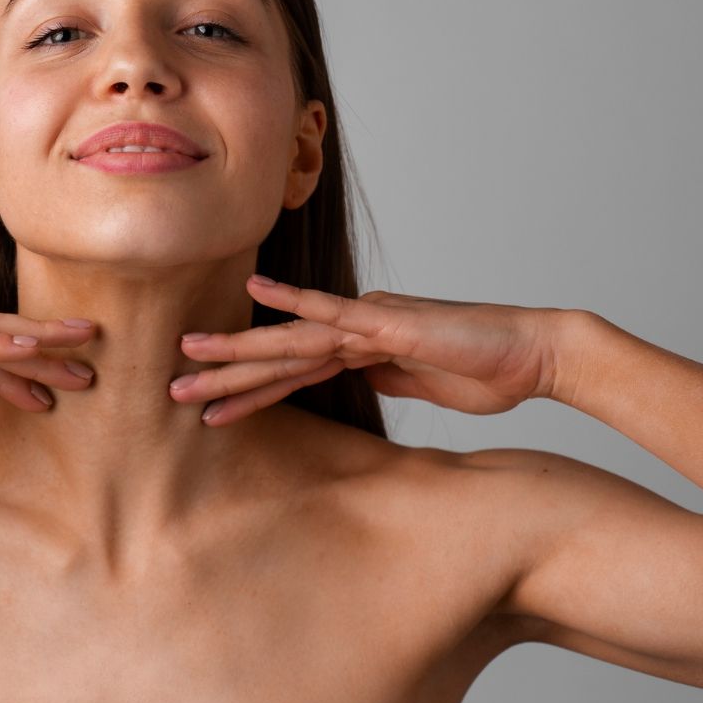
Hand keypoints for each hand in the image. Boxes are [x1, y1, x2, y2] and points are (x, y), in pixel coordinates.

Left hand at [170, 274, 575, 426]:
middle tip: (168, 389)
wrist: (534, 353)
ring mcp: (367, 322)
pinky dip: (293, 303)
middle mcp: (354, 328)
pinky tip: (255, 293)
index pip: (291, 372)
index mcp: (361, 348)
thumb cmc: (489, 372)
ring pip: (289, 341)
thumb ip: (389, 379)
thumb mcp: (426, 388)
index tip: (207, 408)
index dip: (247, 390)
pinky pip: (332, 312)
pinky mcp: (386, 322)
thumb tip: (363, 380)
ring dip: (237, 355)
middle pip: (276, 355)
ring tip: (187, 364)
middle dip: (222, 374)